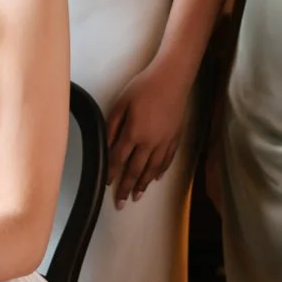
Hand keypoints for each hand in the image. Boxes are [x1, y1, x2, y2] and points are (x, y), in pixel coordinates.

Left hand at [106, 62, 190, 207]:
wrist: (172, 78)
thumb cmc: (143, 87)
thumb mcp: (121, 103)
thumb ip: (112, 126)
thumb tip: (106, 145)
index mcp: (133, 133)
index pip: (118, 160)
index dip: (111, 173)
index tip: (106, 185)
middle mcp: (149, 142)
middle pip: (135, 170)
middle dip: (127, 187)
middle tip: (121, 203)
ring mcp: (164, 142)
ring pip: (152, 168)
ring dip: (144, 184)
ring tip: (137, 196)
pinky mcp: (175, 138)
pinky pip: (167, 159)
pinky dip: (160, 171)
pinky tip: (155, 178)